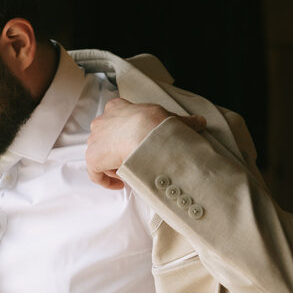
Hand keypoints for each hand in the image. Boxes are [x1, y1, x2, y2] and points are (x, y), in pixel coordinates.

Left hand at [86, 98, 205, 189]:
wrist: (145, 133)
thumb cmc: (156, 123)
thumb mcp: (171, 119)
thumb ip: (182, 121)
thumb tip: (199, 122)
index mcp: (116, 108)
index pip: (115, 119)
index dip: (124, 133)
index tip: (133, 143)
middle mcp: (101, 122)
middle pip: (106, 138)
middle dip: (117, 150)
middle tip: (132, 159)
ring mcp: (95, 140)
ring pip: (101, 155)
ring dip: (113, 164)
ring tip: (130, 170)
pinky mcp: (92, 158)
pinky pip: (95, 173)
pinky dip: (106, 180)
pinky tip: (120, 184)